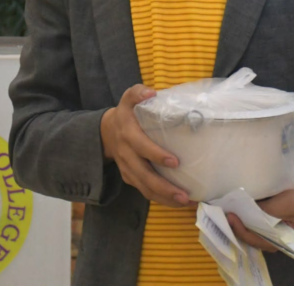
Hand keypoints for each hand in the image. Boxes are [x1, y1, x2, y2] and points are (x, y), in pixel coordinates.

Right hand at [101, 84, 192, 207]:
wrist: (106, 132)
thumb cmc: (127, 113)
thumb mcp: (128, 98)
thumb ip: (138, 93)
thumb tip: (151, 92)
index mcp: (128, 135)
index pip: (142, 147)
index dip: (157, 155)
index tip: (175, 162)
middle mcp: (127, 155)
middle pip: (144, 176)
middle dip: (164, 187)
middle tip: (184, 194)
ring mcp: (128, 169)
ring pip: (145, 189)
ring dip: (165, 198)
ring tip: (186, 202)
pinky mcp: (131, 178)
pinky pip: (145, 191)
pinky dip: (162, 199)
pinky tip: (179, 202)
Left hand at [227, 165, 293, 252]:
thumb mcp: (281, 205)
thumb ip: (263, 212)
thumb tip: (241, 212)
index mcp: (282, 238)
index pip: (259, 241)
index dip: (244, 233)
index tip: (232, 219)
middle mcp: (273, 234)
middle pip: (252, 237)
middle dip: (237, 228)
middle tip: (225, 215)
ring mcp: (268, 224)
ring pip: (250, 228)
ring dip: (238, 221)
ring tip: (226, 212)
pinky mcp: (264, 214)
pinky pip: (251, 218)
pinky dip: (242, 214)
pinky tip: (233, 208)